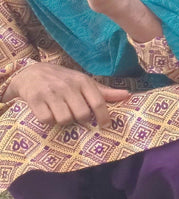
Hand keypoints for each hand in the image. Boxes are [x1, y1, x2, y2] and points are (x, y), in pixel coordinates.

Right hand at [5, 62, 129, 127]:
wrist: (31, 72)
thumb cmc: (63, 79)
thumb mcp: (83, 82)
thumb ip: (104, 91)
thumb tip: (127, 95)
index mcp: (82, 81)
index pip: (98, 101)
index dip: (104, 116)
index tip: (106, 126)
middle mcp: (68, 86)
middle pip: (82, 114)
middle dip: (81, 119)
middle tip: (76, 114)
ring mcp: (51, 92)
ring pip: (65, 119)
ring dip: (64, 120)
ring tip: (61, 112)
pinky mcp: (35, 99)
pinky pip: (47, 120)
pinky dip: (49, 121)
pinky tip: (48, 112)